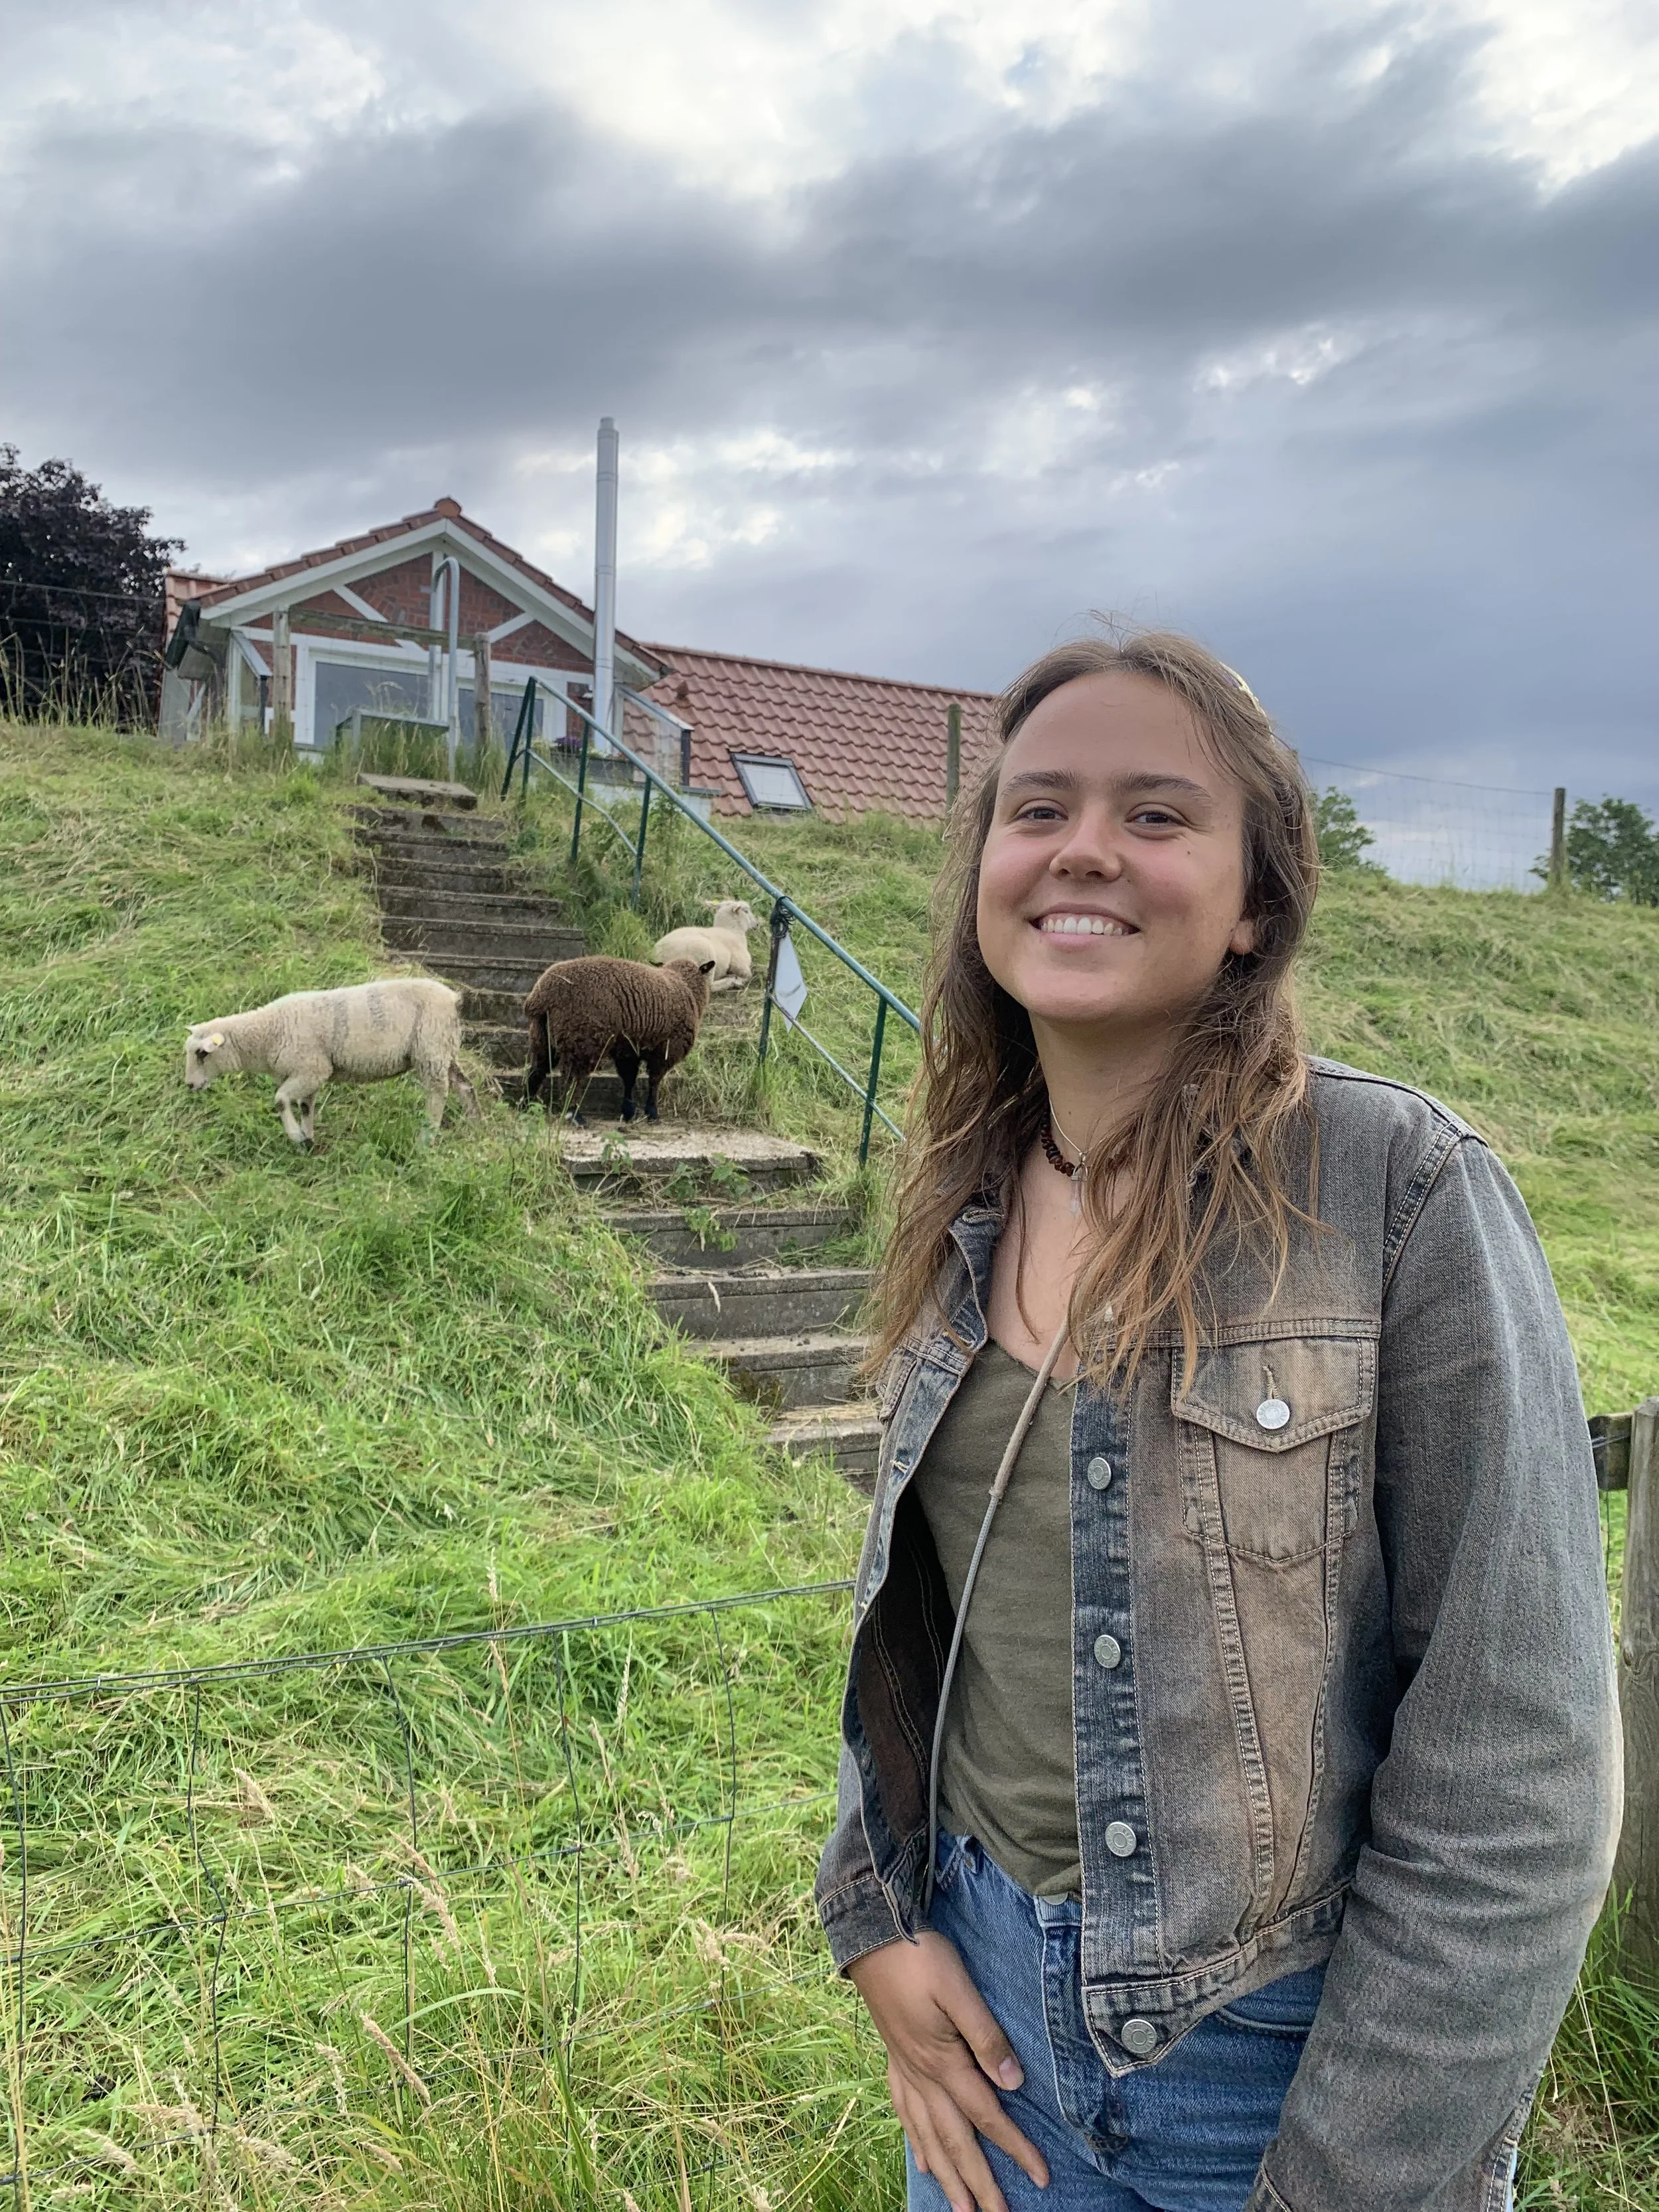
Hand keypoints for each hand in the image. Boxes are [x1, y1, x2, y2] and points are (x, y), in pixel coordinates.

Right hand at [848, 1930, 1049, 2211]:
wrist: (871, 1936)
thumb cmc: (919, 1957)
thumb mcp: (958, 1990)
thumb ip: (986, 2036)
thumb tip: (1014, 2082)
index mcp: (942, 2061)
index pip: (987, 2116)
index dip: (1016, 2148)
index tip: (1042, 2178)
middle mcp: (922, 2075)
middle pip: (955, 2140)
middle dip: (978, 2183)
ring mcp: (904, 2069)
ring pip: (927, 2135)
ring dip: (946, 2174)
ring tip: (959, 2207)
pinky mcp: (895, 2058)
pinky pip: (905, 2113)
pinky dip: (915, 2142)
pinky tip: (922, 2160)